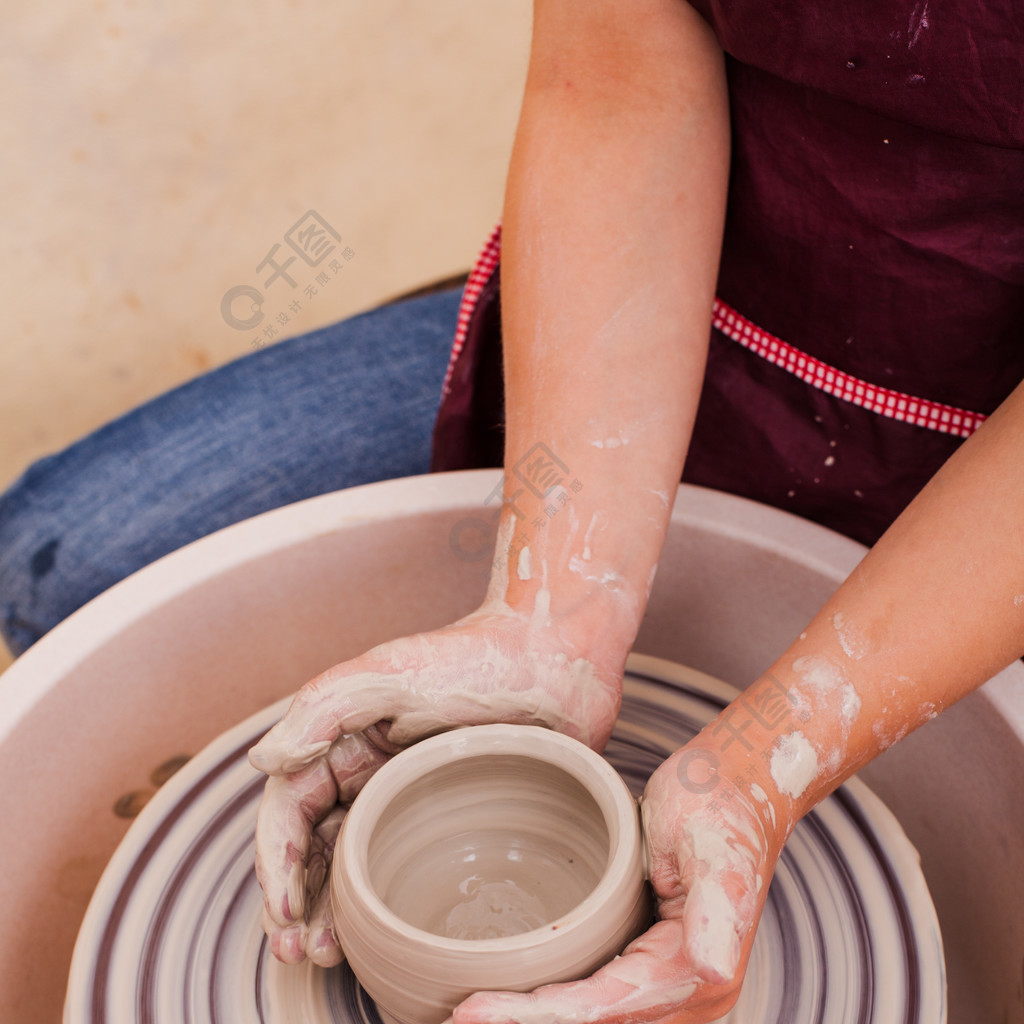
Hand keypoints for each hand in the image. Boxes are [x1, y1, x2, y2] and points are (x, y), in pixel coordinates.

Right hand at [248, 605, 623, 965]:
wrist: (559, 660)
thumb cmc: (476, 658)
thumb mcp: (391, 673)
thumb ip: (322, 709)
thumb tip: (265, 760)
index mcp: (345, 738)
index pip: (290, 807)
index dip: (277, 860)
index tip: (283, 909)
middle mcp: (369, 773)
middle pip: (312, 846)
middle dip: (293, 900)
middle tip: (294, 947)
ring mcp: (409, 801)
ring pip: (352, 868)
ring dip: (327, 913)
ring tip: (322, 953)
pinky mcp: (452, 823)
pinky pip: (404, 873)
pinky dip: (380, 910)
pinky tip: (375, 940)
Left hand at [452, 743, 779, 1023]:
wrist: (737, 787)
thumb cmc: (721, 807)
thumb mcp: (717, 850)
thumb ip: (718, 912)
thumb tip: (710, 970)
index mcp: (701, 975)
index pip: (602, 1011)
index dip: (535, 1018)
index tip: (472, 1012)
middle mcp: (691, 997)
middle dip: (525, 1023)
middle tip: (457, 1014)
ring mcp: (673, 986)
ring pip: (596, 1018)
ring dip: (538, 1017)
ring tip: (475, 1010)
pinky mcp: (656, 967)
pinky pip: (602, 998)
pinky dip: (558, 1004)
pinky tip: (518, 995)